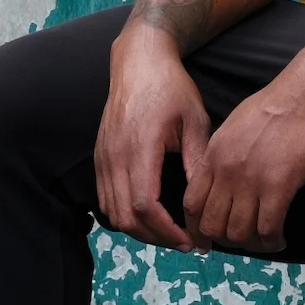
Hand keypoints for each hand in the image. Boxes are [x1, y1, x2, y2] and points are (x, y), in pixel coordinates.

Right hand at [96, 32, 213, 250]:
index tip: (192, 240)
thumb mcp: (194, 120)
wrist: (139, 60)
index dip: (168, 231)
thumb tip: (205, 201)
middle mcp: (115, 156)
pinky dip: (125, 216)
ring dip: (141, 231)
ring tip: (170, 234)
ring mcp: (103, 157)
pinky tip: (149, 217)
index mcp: (140, 148)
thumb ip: (198, 161)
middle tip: (186, 243)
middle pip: (128, 218)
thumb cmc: (171, 87)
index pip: (146, 206)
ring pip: (114, 213)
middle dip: (157, 238)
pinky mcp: (99, 157)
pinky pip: (106, 199)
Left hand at [185, 63, 304, 252]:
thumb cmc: (278, 104)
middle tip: (244, 241)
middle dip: (225, 241)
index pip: (192, 204)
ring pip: (238, 233)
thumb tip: (222, 180)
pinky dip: (273, 241)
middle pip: (212, 225)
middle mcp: (226, 170)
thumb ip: (224, 155)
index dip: (197, 229)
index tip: (207, 241)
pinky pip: (267, 229)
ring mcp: (251, 179)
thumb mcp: (236, 127)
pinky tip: (281, 239)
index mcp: (214, 155)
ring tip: (265, 241)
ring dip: (252, 245)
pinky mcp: (279, 185)